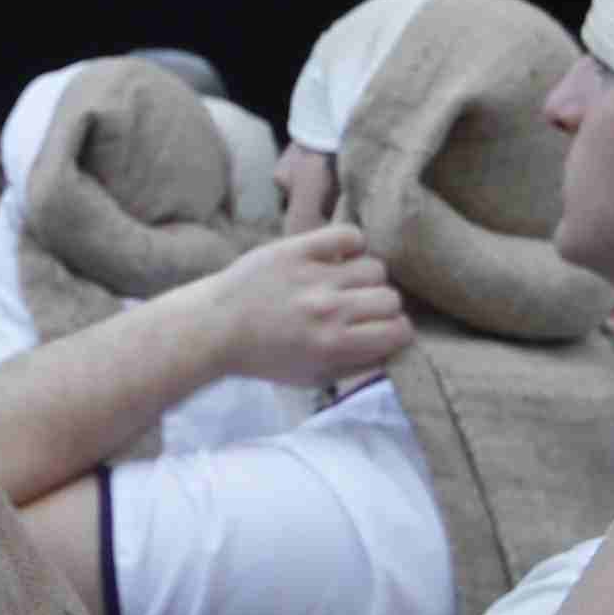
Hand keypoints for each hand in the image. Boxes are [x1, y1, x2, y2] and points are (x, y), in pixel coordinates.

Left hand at [185, 225, 410, 394]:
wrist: (215, 327)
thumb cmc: (265, 356)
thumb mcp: (313, 378)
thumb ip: (357, 366)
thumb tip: (393, 349)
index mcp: (333, 344)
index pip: (398, 331)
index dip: (396, 332)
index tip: (383, 330)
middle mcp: (327, 309)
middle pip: (390, 298)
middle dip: (382, 307)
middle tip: (361, 309)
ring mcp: (312, 276)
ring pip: (374, 267)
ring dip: (366, 278)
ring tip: (345, 284)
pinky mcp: (296, 249)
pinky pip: (348, 235)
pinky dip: (351, 245)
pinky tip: (338, 258)